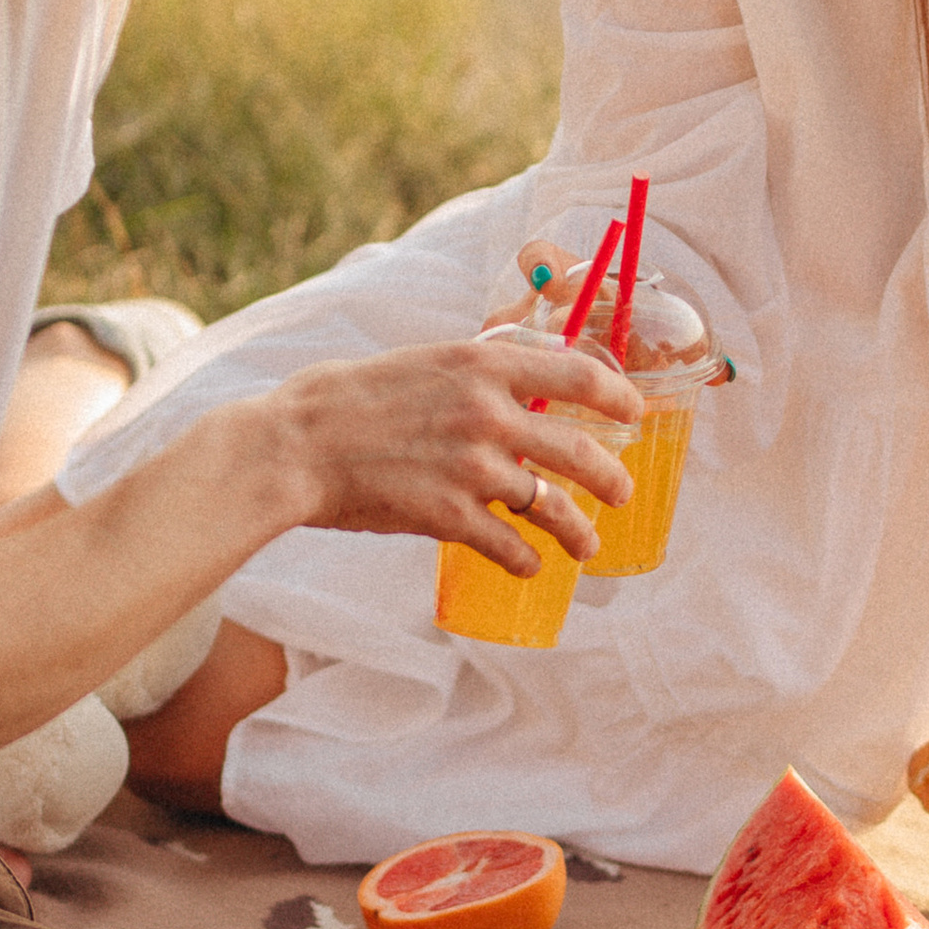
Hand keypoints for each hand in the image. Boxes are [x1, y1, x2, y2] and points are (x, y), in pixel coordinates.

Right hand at [269, 335, 640, 573]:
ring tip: (587, 544)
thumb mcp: (422, 362)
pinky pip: (509, 546)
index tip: (633, 412)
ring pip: (552, 506)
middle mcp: (489, 413)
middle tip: (622, 492)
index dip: (617, 395)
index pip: (577, 374)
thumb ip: (472, 375)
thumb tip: (510, 389)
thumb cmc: (347, 400)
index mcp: (482, 364)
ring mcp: (473, 467)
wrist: (295, 446)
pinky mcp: (451, 516)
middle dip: (611, 478)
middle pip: (579, 451)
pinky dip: (524, 560)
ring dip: (577, 531)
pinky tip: (528, 566)